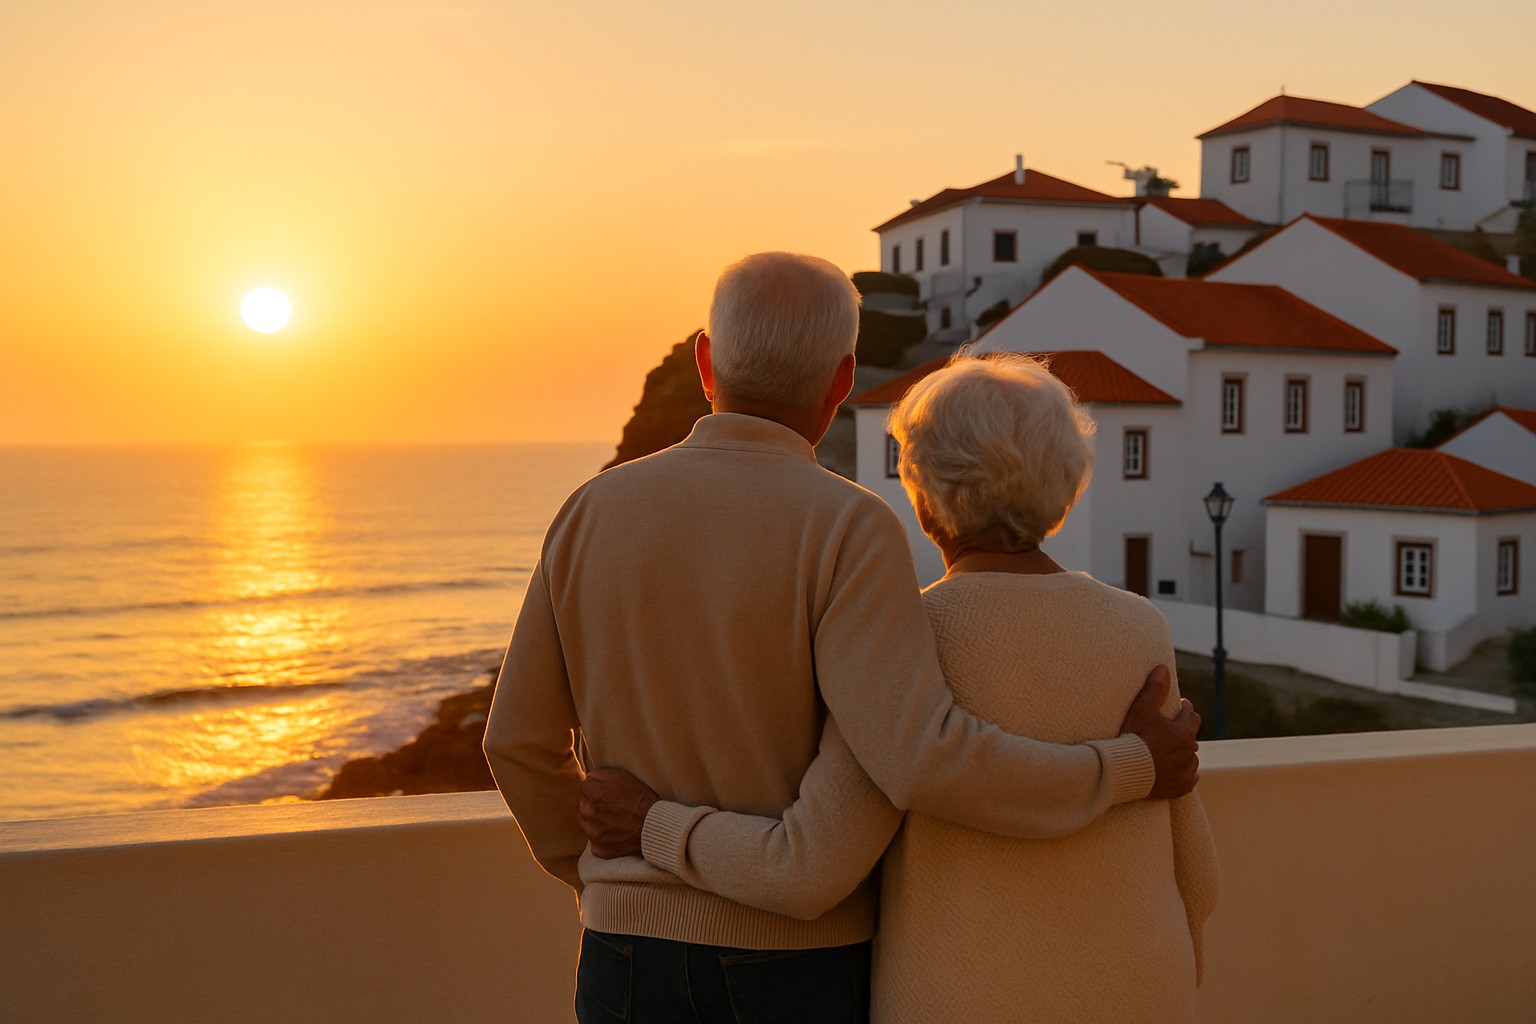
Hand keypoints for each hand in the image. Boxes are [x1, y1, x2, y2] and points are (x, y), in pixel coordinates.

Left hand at [580, 767, 659, 858]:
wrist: (654, 826)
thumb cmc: (641, 799)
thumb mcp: (622, 776)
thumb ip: (599, 775)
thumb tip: (588, 778)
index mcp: (591, 794)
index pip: (585, 788)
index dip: (598, 789)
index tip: (609, 793)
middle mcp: (587, 813)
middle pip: (585, 806)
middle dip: (595, 806)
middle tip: (614, 808)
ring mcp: (592, 833)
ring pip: (588, 825)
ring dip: (597, 822)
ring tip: (616, 821)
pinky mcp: (599, 849)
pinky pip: (596, 842)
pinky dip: (604, 839)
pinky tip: (617, 834)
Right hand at [1119, 666, 1200, 799]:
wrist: (1125, 770)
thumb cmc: (1134, 738)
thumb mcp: (1142, 709)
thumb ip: (1155, 689)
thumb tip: (1163, 668)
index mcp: (1184, 732)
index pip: (1192, 717)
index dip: (1186, 710)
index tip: (1180, 706)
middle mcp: (1190, 752)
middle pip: (1191, 739)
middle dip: (1183, 733)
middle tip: (1170, 730)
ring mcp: (1186, 771)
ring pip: (1191, 759)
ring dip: (1183, 754)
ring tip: (1171, 752)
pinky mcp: (1180, 787)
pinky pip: (1189, 779)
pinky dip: (1183, 774)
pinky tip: (1176, 772)